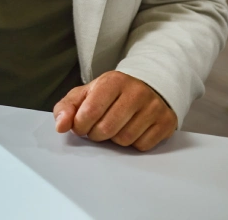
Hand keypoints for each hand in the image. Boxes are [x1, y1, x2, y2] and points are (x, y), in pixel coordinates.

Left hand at [53, 71, 177, 151]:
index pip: (90, 112)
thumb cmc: (110, 94)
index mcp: (113, 81)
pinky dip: (133, 143)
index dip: (80, 125)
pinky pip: (142, 146)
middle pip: (107, 129)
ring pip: (125, 140)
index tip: (80, 125)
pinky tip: (132, 130)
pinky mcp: (166, 122)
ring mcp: (154, 107)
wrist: (148, 87)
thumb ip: (67, 107)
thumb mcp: (85, 94)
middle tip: (97, 128)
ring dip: (114, 139)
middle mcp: (136, 92)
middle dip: (96, 134)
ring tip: (115, 127)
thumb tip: (61, 126)